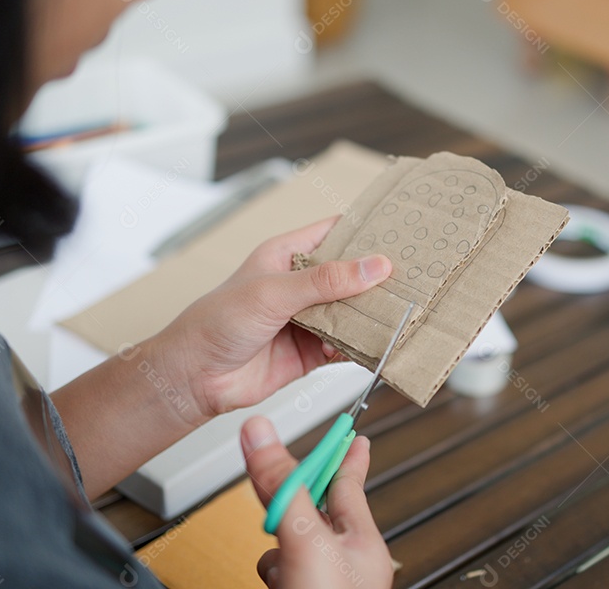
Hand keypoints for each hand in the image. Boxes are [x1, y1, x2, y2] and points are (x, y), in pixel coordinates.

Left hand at [155, 217, 391, 424]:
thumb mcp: (274, 292)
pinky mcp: (311, 352)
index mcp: (288, 256)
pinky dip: (361, 347)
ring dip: (371, 316)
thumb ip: (325, 281)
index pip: (334, 233)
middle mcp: (300, 286)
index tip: (398, 232)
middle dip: (377, 279)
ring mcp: (307, 319)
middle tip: (413, 278)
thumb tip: (374, 266)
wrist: (196, 377)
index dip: (365, 231)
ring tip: (400, 313)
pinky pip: (345, 346)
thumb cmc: (217, 322)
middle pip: (351, 276)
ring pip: (352, 312)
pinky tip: (374, 345)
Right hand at [241, 416, 393, 588]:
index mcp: (361, 541)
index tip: (355, 436)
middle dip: (295, 495)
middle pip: (316, 509)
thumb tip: (262, 436)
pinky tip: (273, 578)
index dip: (346, 454)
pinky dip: (272, 570)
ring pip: (294, 542)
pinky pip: (281, 570)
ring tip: (278, 552)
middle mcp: (346, 561)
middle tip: (283, 477)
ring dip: (277, 542)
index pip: (349, 483)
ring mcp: (323, 580)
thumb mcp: (307, 542)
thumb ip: (286, 491)